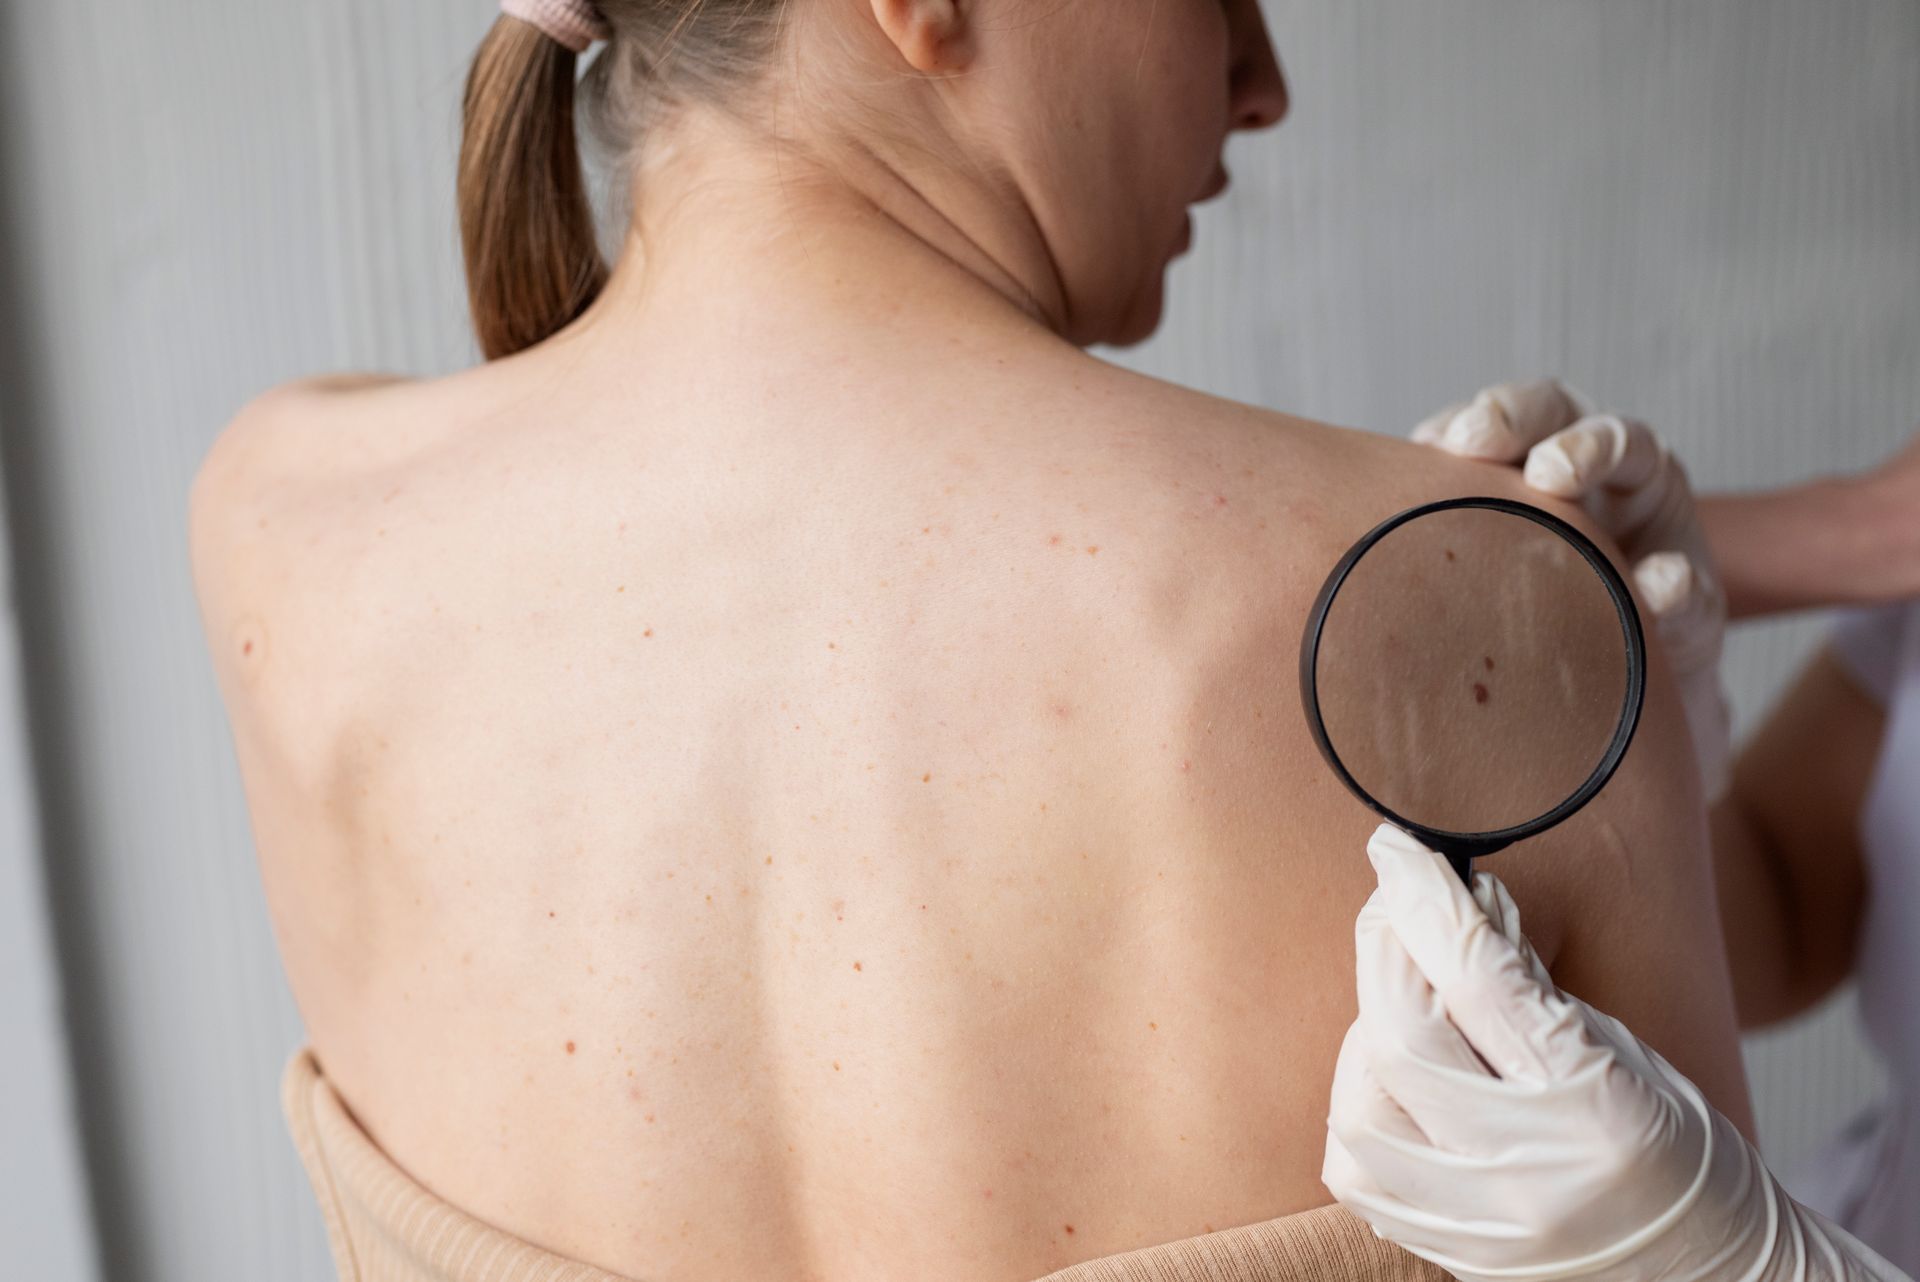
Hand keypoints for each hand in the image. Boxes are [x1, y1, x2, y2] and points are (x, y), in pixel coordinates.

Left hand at [1322, 823, 1907, 1281]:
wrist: (1715, 1279)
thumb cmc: (1686, 1155)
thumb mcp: (1631, 1055)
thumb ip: (1533, 992)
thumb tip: (1456, 906)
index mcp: (1598, 1110)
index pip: (1483, 982)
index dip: (1428, 902)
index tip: (1396, 848)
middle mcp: (1532, 1175)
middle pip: (1402, 1039)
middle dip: (1385, 953)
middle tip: (1397, 912)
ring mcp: (1485, 1226)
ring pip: (1361, 1109)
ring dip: (1367, 1034)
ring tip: (1405, 1004)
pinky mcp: (1452, 1253)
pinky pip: (1357, 1175)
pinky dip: (1358, 1109)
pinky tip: (1389, 1077)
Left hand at [1413, 379, 1731, 803]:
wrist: (1599, 688)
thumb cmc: (1514, 611)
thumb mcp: (1471, 578)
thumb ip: (1430, 553)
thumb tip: (1333, 561)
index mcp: (1540, 460)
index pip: (1519, 416)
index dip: (1491, 416)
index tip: (1445, 439)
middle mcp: (1600, 472)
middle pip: (1573, 416)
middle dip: (1534, 420)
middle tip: (1494, 445)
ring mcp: (1653, 519)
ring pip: (1640, 457)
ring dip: (1594, 452)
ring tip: (1554, 475)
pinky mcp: (1688, 587)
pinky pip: (1687, 581)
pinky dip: (1673, 583)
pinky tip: (1656, 589)